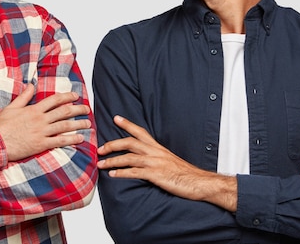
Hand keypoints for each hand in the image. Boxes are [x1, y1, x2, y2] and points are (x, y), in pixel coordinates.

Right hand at [0, 84, 91, 161]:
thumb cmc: (1, 125)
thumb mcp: (12, 107)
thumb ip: (24, 96)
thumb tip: (32, 84)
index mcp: (34, 109)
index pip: (55, 100)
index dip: (67, 97)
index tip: (76, 96)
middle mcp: (40, 119)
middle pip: (64, 112)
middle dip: (78, 109)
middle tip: (87, 109)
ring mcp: (42, 132)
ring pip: (65, 126)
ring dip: (78, 124)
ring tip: (87, 123)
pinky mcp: (41, 144)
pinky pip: (60, 141)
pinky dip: (71, 139)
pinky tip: (80, 138)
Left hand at [97, 115, 236, 210]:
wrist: (199, 182)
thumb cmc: (185, 173)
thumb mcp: (169, 160)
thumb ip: (156, 157)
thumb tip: (144, 159)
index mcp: (158, 148)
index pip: (140, 131)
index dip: (127, 124)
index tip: (115, 118)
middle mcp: (155, 152)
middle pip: (129, 142)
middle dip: (112, 144)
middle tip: (100, 148)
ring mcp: (155, 163)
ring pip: (129, 158)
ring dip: (112, 160)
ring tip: (100, 164)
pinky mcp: (155, 175)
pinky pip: (135, 172)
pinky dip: (122, 173)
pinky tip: (113, 175)